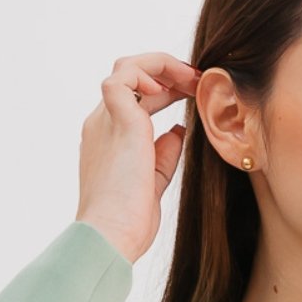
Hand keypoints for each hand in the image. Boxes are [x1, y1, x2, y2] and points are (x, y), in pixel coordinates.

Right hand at [75, 51, 201, 263]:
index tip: (192, 94)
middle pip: (132, 80)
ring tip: (191, 77)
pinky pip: (124, 74)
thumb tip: (178, 130)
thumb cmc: (130, 222)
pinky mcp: (116, 119)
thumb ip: (164, 154)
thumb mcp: (154, 182)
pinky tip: (171, 86)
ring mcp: (106, 120)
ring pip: (126, 68)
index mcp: (110, 142)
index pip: (135, 102)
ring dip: (161, 65)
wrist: (112, 235)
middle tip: (198, 80)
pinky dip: (148, 70)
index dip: (164, 92)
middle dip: (167, 74)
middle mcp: (103, 125)